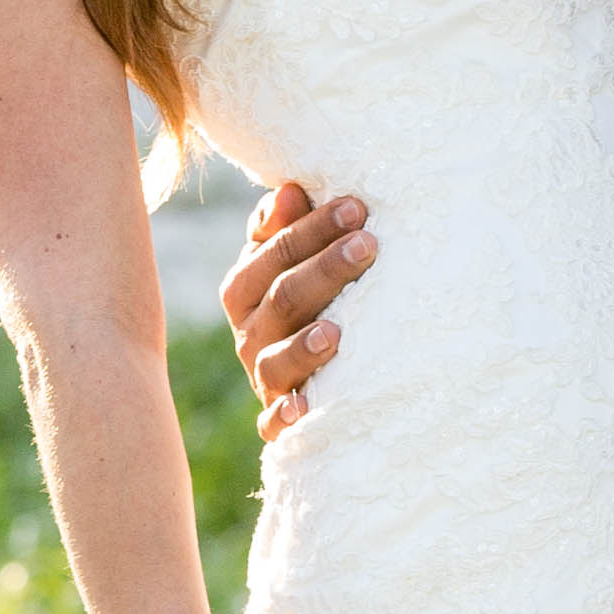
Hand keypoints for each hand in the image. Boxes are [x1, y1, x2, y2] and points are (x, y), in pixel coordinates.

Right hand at [220, 179, 378, 439]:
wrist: (302, 373)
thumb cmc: (305, 298)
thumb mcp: (287, 261)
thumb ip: (284, 227)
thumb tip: (290, 190)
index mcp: (245, 288)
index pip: (272, 252)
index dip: (312, 229)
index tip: (357, 208)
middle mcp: (248, 332)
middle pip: (281, 298)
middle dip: (325, 269)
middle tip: (369, 244)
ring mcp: (262, 377)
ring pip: (276, 360)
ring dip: (304, 347)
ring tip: (337, 332)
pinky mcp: (276, 419)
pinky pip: (272, 424)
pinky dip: (285, 417)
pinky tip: (304, 408)